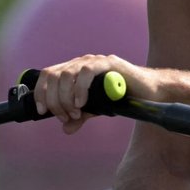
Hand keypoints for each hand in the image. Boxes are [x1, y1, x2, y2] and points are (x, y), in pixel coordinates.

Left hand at [33, 54, 153, 133]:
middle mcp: (81, 63)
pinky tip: (83, 103)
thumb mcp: (95, 109)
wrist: (148, 92)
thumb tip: (66, 129)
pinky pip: (87, 72)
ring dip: (66, 97)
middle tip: (64, 117)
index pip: (47, 76)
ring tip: (76, 112)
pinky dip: (80, 89)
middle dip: (54, 99)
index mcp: (74, 70)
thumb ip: (79, 117)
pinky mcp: (109, 63)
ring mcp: (95, 61)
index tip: (42, 111)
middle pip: (54, 76)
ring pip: (67, 74)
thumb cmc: (121, 97)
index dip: (40, 93)